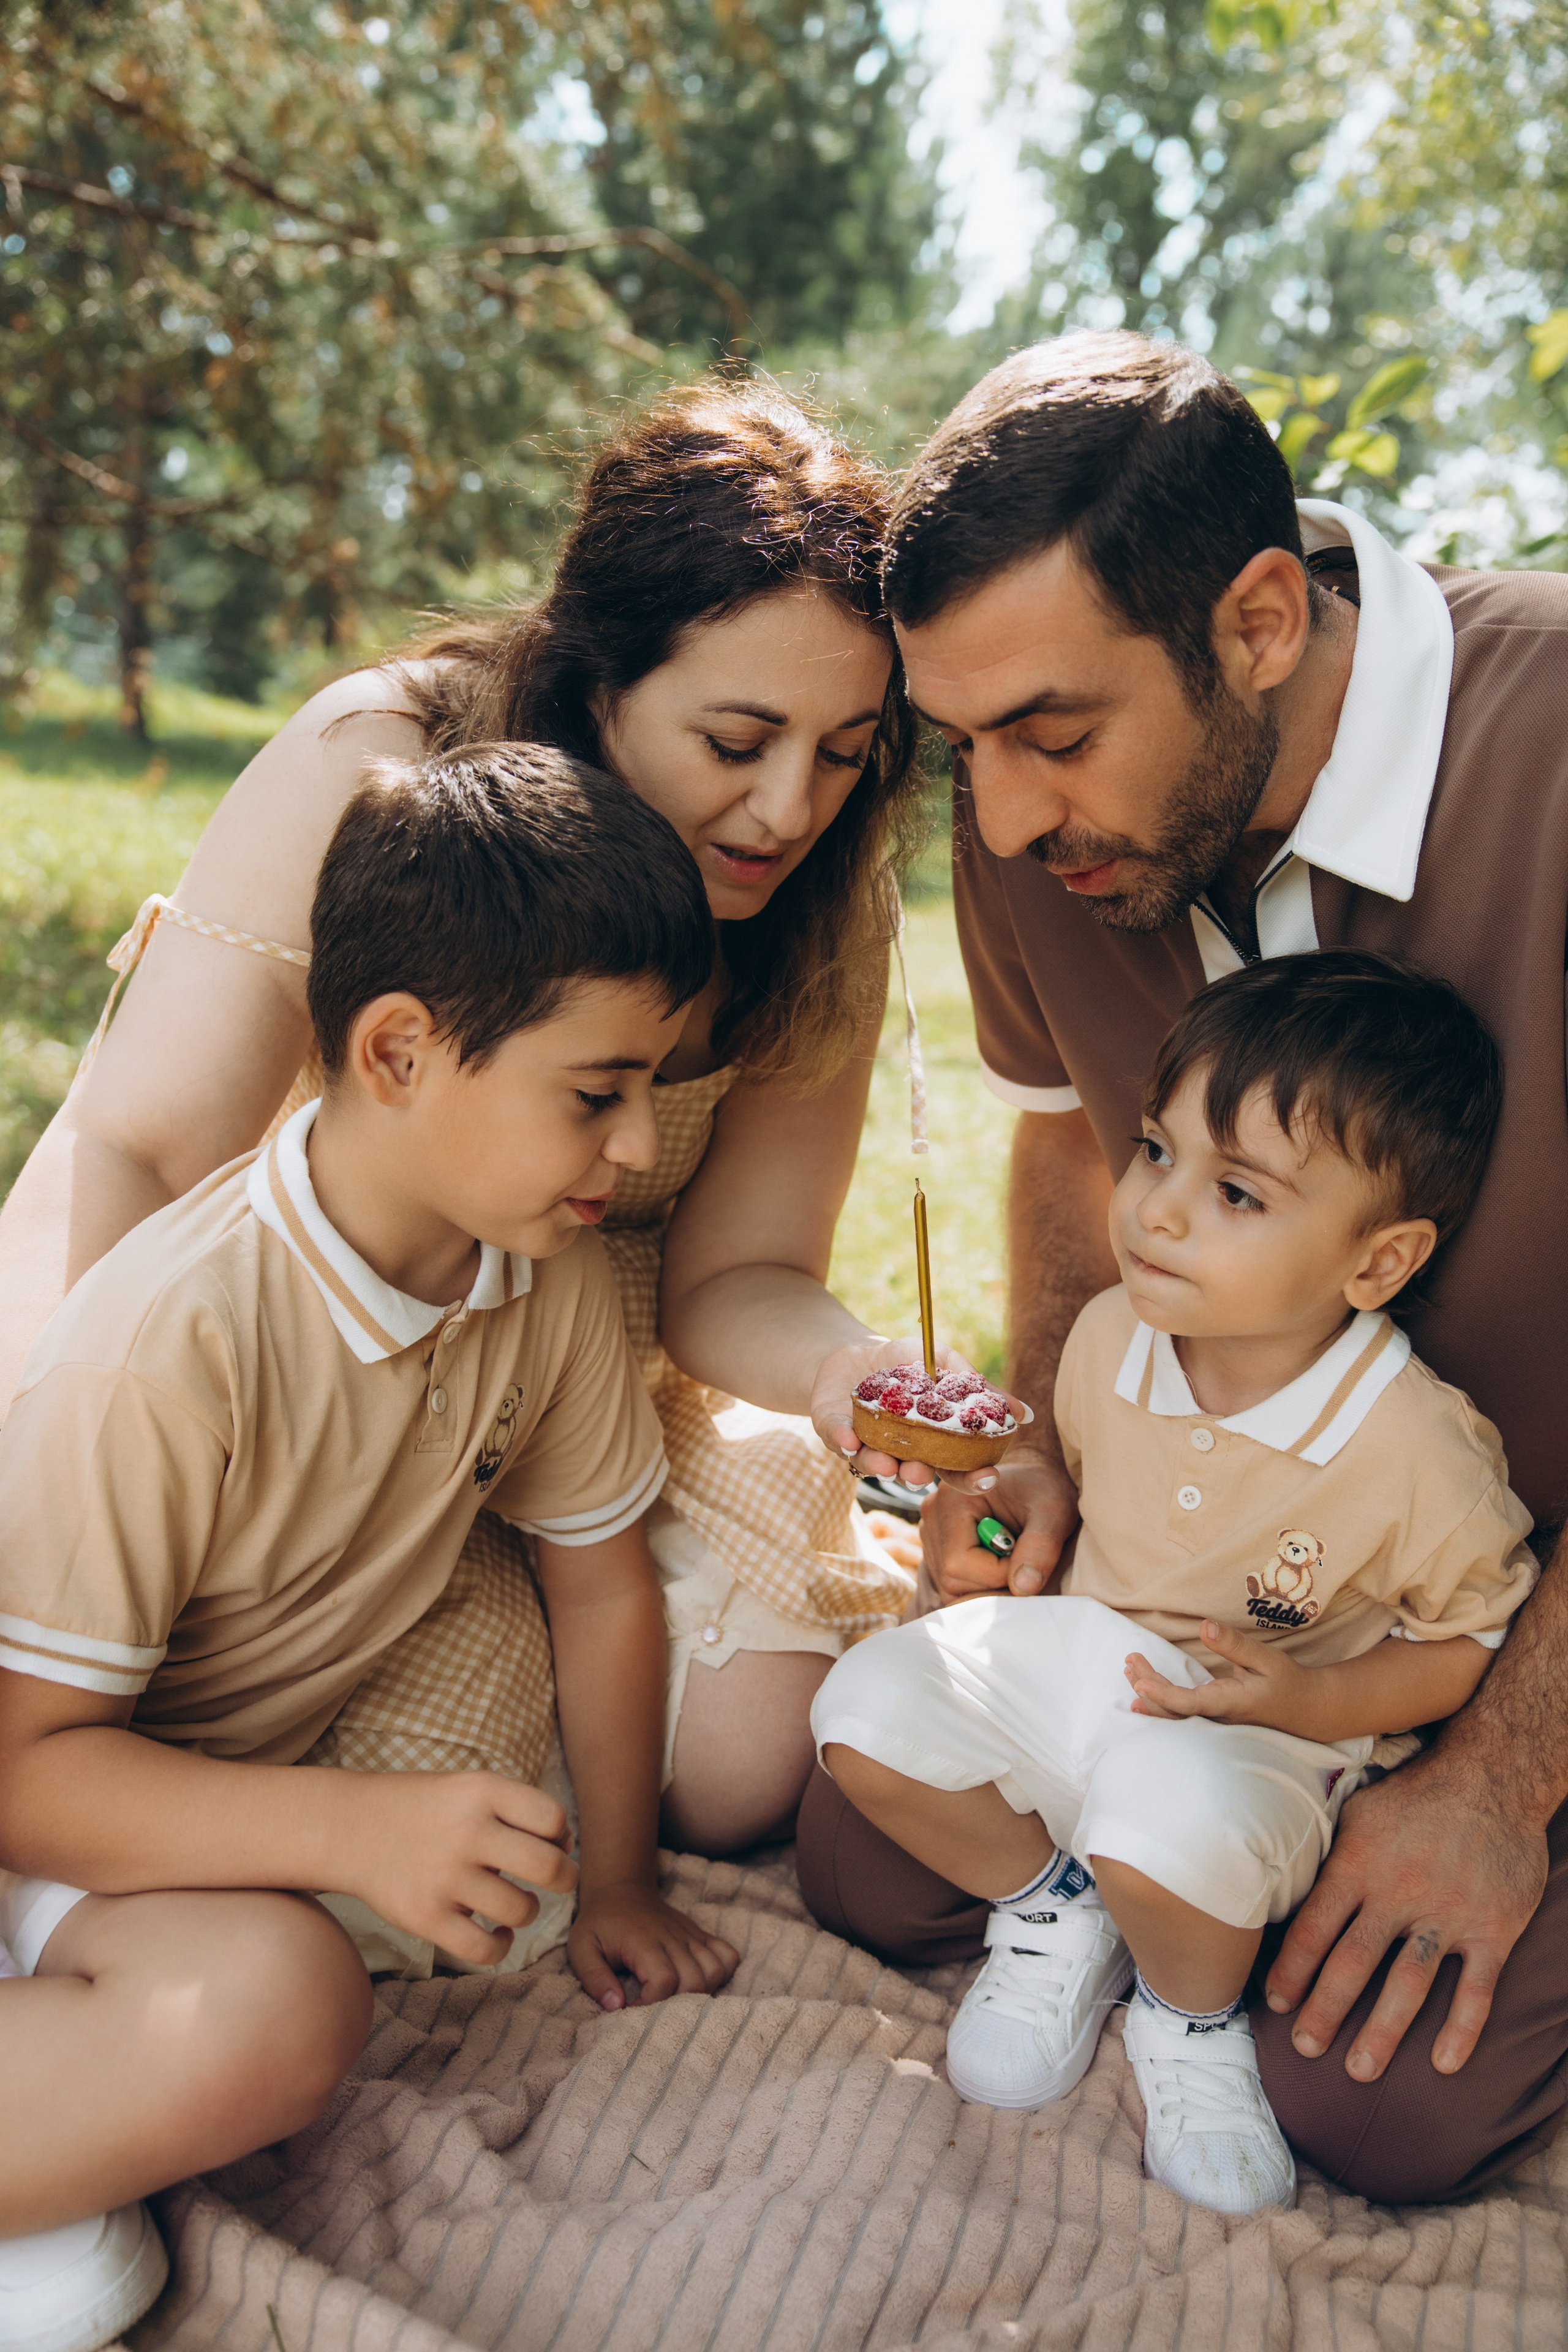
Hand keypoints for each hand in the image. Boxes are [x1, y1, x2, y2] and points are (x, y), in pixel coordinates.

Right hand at [344, 1770, 577, 1967]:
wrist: (350, 1826)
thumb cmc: (424, 1809)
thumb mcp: (468, 1787)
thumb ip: (518, 1809)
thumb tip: (567, 1847)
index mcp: (481, 1791)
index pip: (553, 1819)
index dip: (561, 1836)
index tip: (551, 1843)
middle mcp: (467, 1831)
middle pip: (548, 1867)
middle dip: (565, 1879)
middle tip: (556, 1881)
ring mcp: (444, 1876)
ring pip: (520, 1910)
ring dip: (528, 1911)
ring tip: (514, 1903)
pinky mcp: (424, 1917)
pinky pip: (485, 1949)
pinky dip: (501, 1946)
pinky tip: (497, 1933)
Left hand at [568, 1881, 740, 2010]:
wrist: (621, 1889)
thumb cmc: (599, 1924)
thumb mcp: (581, 1948)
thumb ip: (593, 1978)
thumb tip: (615, 2006)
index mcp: (642, 1940)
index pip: (663, 1980)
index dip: (651, 2004)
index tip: (632, 2009)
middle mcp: (672, 1937)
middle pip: (695, 1980)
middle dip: (677, 2004)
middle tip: (655, 2006)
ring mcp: (690, 1935)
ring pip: (715, 1970)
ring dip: (701, 1992)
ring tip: (675, 1997)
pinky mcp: (700, 1935)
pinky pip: (728, 1955)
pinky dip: (722, 1972)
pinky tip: (700, 1981)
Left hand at [811, 1332, 975, 1487]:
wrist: (858, 1350)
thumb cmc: (909, 1363)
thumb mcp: (947, 1365)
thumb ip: (981, 1389)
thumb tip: (1026, 1414)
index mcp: (932, 1445)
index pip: (956, 1469)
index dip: (972, 1477)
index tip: (988, 1476)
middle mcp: (900, 1454)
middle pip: (913, 1475)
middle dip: (918, 1478)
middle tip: (921, 1474)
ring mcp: (867, 1446)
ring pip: (873, 1465)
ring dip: (880, 1467)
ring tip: (887, 1465)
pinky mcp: (835, 1433)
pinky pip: (838, 1441)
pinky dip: (844, 1441)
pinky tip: (849, 1439)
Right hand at [922, 1448, 1077, 1603]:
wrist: (1032, 1475)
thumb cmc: (1042, 1488)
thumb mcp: (1053, 1513)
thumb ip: (1041, 1547)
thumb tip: (1023, 1588)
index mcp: (953, 1499)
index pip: (959, 1563)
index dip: (998, 1574)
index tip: (1026, 1559)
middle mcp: (932, 1515)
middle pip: (951, 1578)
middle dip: (994, 1582)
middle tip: (1023, 1561)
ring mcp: (930, 1531)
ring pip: (951, 1585)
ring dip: (988, 1584)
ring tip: (1012, 1558)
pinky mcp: (936, 1545)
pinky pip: (953, 1582)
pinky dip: (980, 1583)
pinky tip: (999, 1561)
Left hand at [1126, 1619, 1316, 1733]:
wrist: (1306, 1709)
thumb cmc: (1287, 1681)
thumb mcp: (1266, 1658)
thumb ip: (1235, 1645)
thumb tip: (1206, 1626)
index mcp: (1230, 1703)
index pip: (1190, 1704)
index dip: (1162, 1696)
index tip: (1139, 1685)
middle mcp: (1218, 1717)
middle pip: (1174, 1710)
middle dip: (1147, 1688)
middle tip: (1130, 1661)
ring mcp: (1215, 1722)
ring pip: (1176, 1714)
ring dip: (1150, 1694)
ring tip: (1130, 1670)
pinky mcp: (1214, 1719)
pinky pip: (1182, 1714)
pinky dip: (1161, 1700)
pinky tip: (1144, 1690)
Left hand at [1262, 1749, 1548, 2079]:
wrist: (1494, 1776)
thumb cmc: (1416, 1794)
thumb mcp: (1359, 1810)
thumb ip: (1328, 1854)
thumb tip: (1283, 1886)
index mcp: (1360, 1863)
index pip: (1315, 1926)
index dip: (1292, 1968)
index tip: (1275, 2002)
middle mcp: (1399, 1892)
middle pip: (1353, 1962)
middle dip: (1325, 2009)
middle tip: (1304, 2047)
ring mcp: (1448, 1913)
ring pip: (1408, 1983)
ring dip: (1382, 2031)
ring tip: (1358, 2070)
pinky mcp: (1492, 1929)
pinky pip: (1476, 1988)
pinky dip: (1461, 2028)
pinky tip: (1445, 2063)